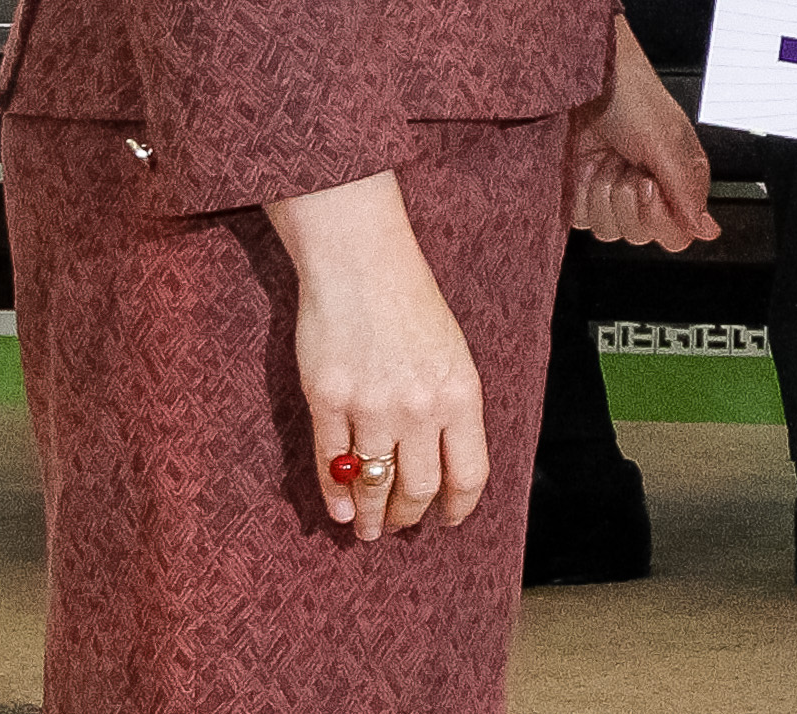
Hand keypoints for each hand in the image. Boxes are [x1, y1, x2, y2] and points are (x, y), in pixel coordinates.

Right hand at [269, 172, 484, 538]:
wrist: (363, 266)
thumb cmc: (413, 307)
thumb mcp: (454, 356)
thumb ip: (452, 409)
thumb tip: (446, 463)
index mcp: (462, 394)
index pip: (469, 473)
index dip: (459, 506)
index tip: (450, 520)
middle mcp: (420, 406)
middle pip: (419, 488)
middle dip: (409, 517)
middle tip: (399, 528)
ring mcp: (371, 406)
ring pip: (374, 483)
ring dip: (371, 516)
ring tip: (367, 530)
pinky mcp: (327, 400)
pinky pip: (332, 462)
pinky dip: (336, 494)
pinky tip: (340, 509)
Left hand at [565, 18, 720, 250]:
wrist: (580, 79)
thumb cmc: (630, 93)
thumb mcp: (666, 139)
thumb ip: (686, 188)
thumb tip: (706, 230)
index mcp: (677, 179)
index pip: (677, 233)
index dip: (661, 219)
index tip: (651, 187)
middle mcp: (646, 189)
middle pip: (641, 234)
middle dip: (630, 201)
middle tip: (629, 167)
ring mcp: (610, 192)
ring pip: (608, 230)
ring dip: (602, 193)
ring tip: (606, 160)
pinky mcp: (579, 192)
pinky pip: (579, 219)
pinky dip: (579, 193)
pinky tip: (585, 166)